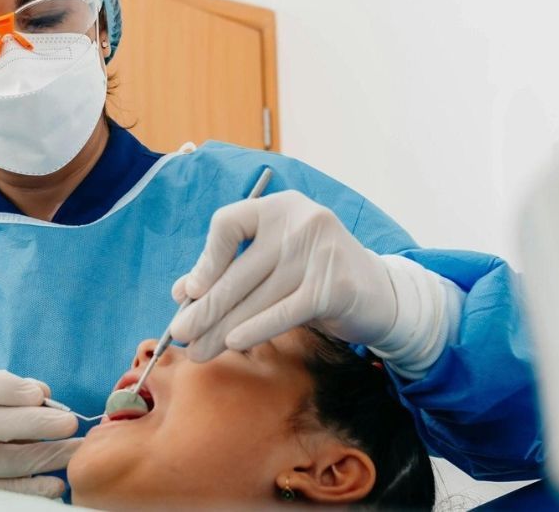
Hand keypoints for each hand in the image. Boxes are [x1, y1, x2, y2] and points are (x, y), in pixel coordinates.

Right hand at [0, 366, 81, 497]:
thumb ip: (21, 389)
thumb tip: (46, 399)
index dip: (9, 388)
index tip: (40, 395)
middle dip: (35, 423)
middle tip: (69, 423)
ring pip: (2, 462)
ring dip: (45, 456)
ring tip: (75, 450)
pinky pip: (3, 490)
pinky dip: (33, 488)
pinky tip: (56, 484)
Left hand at [169, 190, 398, 361]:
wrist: (378, 293)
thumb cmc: (312, 277)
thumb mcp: (272, 264)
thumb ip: (229, 270)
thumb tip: (182, 291)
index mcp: (279, 207)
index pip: (228, 223)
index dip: (206, 259)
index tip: (190, 292)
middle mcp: (301, 220)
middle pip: (239, 269)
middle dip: (206, 308)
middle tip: (180, 334)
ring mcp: (321, 251)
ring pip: (257, 296)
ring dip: (222, 328)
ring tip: (199, 351)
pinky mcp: (335, 285)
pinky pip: (284, 312)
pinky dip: (255, 329)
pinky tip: (233, 343)